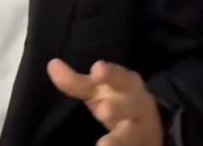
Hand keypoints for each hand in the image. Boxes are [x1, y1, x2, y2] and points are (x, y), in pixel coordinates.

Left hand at [47, 58, 162, 145]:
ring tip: (102, 145)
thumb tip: (52, 64)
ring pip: (132, 136)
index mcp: (129, 85)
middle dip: (119, 108)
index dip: (111, 74)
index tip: (97, 69)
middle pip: (132, 107)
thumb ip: (76, 82)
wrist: (150, 127)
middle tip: (104, 110)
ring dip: (118, 141)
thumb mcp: (99, 90)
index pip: (121, 77)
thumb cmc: (118, 101)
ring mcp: (141, 131)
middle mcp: (139, 107)